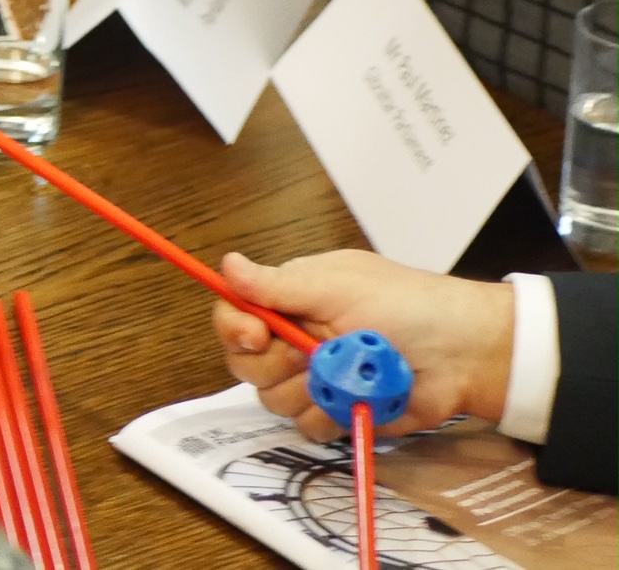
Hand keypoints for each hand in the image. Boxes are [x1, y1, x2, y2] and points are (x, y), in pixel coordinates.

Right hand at [213, 249, 514, 439]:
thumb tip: (226, 264)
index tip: (256, 335)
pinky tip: (358, 398)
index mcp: (290, 301)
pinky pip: (309, 426)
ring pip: (275, 400)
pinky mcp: (336, 412)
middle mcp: (294, 340)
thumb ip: (277, 285)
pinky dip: (333, 414)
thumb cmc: (407, 307)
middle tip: (316, 349)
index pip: (234, 315)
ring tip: (349, 372)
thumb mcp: (337, 286)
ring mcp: (314, 379)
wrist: (463, 354)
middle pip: (246, 365)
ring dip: (311, 389)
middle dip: (279, 362)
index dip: (235, 329)